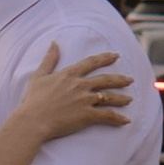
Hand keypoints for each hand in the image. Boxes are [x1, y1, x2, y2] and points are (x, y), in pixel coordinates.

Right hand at [15, 43, 129, 141]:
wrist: (33, 119)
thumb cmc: (33, 100)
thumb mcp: (39, 75)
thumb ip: (49, 59)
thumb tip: (54, 43)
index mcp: (69, 74)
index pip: (91, 63)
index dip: (105, 58)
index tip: (115, 56)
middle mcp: (80, 85)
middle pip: (105, 80)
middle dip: (119, 79)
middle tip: (130, 79)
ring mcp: (85, 100)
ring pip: (109, 97)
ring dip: (122, 98)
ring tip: (130, 99)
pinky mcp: (87, 115)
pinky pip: (107, 115)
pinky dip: (118, 118)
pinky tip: (126, 120)